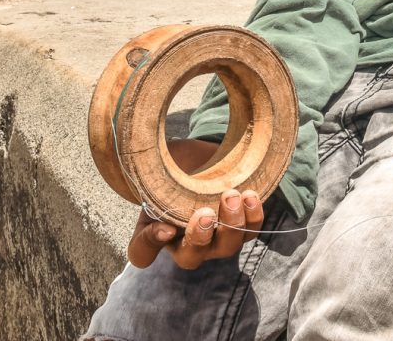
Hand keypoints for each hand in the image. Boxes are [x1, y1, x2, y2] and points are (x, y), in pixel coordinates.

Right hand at [125, 139, 266, 269]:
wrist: (203, 160)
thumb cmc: (173, 165)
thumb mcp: (154, 166)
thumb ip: (147, 165)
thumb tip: (139, 135)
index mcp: (155, 232)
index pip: (142, 252)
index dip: (151, 243)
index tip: (166, 227)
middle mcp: (186, 244)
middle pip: (191, 256)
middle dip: (199, 237)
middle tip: (204, 213)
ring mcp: (215, 240)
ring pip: (226, 247)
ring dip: (231, 224)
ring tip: (232, 195)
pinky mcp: (240, 228)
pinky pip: (250, 232)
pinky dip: (253, 216)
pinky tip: (250, 195)